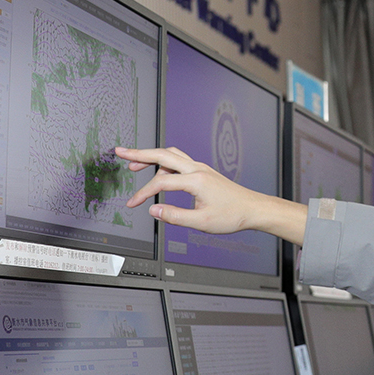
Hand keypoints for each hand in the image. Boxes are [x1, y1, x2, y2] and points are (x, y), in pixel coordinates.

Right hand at [115, 146, 308, 243]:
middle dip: (139, 152)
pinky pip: (179, 160)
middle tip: (120, 152)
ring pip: (171, 154)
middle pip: (162, 153)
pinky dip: (164, 161)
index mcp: (196, 180)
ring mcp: (201, 168)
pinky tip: (159, 172)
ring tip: (135, 163)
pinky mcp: (203, 171)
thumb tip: (153, 210)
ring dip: (152, 155)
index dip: (143, 193)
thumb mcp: (201, 222)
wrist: (253, 208)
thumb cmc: (232, 215)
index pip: (161, 181)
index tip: (132, 204)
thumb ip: (174, 216)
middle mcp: (197, 169)